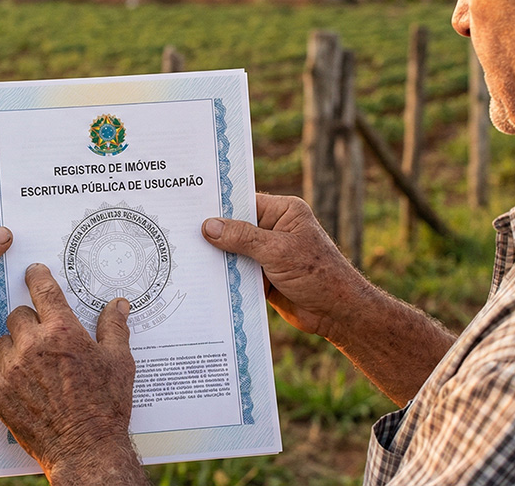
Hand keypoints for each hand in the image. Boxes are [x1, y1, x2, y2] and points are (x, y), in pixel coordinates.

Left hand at [0, 264, 145, 485]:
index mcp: (63, 331)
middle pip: (18, 314)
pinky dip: (0, 369)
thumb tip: (119, 304)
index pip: (43, 290)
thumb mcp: (119, 362)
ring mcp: (12, 368)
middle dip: (28, 319)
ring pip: (2, 339)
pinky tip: (15, 377)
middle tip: (41, 333)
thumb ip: (114, 328)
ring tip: (30, 359)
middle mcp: (33, 344)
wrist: (85, 449)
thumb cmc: (107, 405)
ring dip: (14, 344)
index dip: (37, 276)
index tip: (33, 272)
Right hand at [203, 193, 454, 403]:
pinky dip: (222, 275)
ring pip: (232, 251)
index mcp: (283, 212)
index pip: (244, 202)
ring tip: (181, 254)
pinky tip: (199, 277)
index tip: (189, 205)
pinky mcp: (261, 276)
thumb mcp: (278, 251)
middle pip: (234, 226)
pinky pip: (236, 272)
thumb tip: (208, 226)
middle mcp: (273, 229)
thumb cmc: (317, 274)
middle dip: (212, 232)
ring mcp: (266, 254)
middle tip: (177, 230)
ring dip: (215, 257)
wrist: (337, 313)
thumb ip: (243, 238)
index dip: (218, 205)